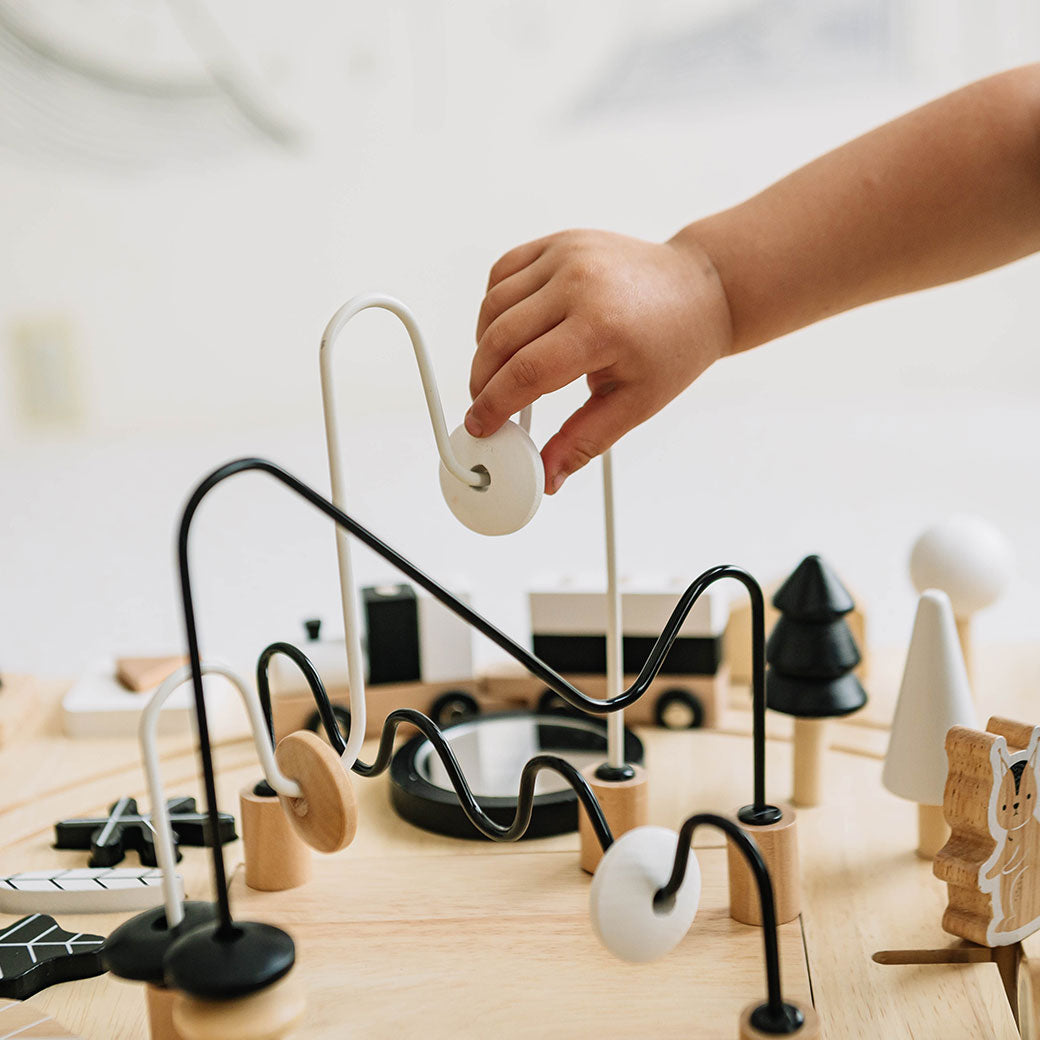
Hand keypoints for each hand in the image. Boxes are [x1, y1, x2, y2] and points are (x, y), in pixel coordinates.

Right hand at [467, 229, 731, 493]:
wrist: (700, 291)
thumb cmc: (674, 346)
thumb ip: (583, 441)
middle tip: (485, 407)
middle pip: (500, 339)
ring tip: (498, 373)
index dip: (493, 406)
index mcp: (601, 327)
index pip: (525, 373)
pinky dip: (494, 305)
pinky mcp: (560, 241)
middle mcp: (579, 284)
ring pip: (493, 304)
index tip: (481, 427)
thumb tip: (548, 478)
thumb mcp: (634, 404)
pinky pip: (504, 271)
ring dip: (484, 344)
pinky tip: (507, 332)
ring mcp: (567, 255)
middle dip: (481, 381)